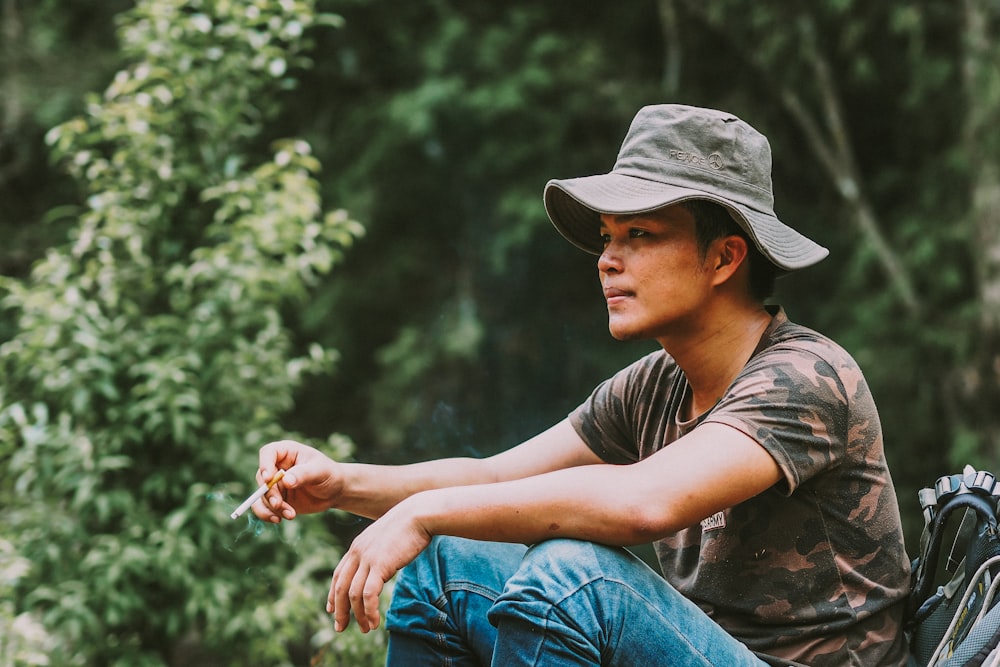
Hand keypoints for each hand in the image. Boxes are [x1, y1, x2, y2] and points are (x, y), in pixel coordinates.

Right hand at [253, 439, 341, 521]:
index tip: (269, 479)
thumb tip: (285, 481)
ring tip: (290, 515)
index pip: (268, 452)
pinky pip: (263, 507)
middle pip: (262, 478)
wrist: (335, 491)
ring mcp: (275, 484)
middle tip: (279, 504)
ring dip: (272, 507)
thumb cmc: (329, 474)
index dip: (265, 465)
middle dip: (269, 493)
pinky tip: (279, 519)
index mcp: (287, 452)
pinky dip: (268, 514)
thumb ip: (304, 474)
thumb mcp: (320, 471)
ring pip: (262, 495)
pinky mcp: (276, 499)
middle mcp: (277, 466)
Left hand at [328, 499, 431, 632]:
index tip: (331, 610)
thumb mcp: (387, 538)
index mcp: (357, 546)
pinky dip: (369, 612)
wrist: (419, 514)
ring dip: (357, 616)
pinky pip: (369, 595)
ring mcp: (367, 559)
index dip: (333, 594)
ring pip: (353, 594)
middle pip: (340, 587)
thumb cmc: (409, 525)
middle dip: (340, 610)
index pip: (339, 574)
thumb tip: (382, 566)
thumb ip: (379, 552)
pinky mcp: (380, 565)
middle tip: (340, 627)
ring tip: (365, 629)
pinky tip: (375, 623)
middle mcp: (357, 553)